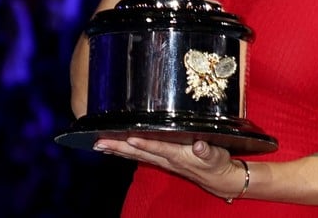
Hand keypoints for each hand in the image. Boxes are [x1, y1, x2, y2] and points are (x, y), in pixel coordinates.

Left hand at [93, 137, 239, 199]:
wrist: (218, 179)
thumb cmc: (217, 164)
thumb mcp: (216, 156)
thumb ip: (207, 151)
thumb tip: (200, 146)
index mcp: (179, 156)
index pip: (158, 148)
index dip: (144, 144)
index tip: (129, 139)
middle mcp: (167, 159)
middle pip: (139, 153)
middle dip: (119, 147)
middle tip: (99, 143)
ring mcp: (163, 160)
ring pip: (136, 155)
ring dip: (118, 150)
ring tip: (100, 146)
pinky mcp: (163, 160)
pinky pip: (140, 156)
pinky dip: (126, 152)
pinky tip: (116, 148)